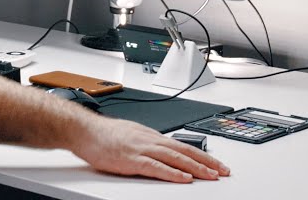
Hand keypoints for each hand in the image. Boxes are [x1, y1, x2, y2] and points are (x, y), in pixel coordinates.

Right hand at [68, 116, 227, 181]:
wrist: (84, 130)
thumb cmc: (104, 134)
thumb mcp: (132, 135)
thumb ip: (148, 144)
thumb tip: (162, 152)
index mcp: (152, 136)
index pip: (183, 145)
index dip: (202, 155)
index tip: (216, 164)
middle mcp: (151, 140)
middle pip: (184, 151)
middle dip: (206, 162)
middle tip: (223, 171)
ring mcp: (142, 149)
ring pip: (175, 158)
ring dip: (195, 167)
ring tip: (211, 176)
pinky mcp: (132, 159)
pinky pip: (156, 167)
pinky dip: (172, 173)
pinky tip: (184, 179)